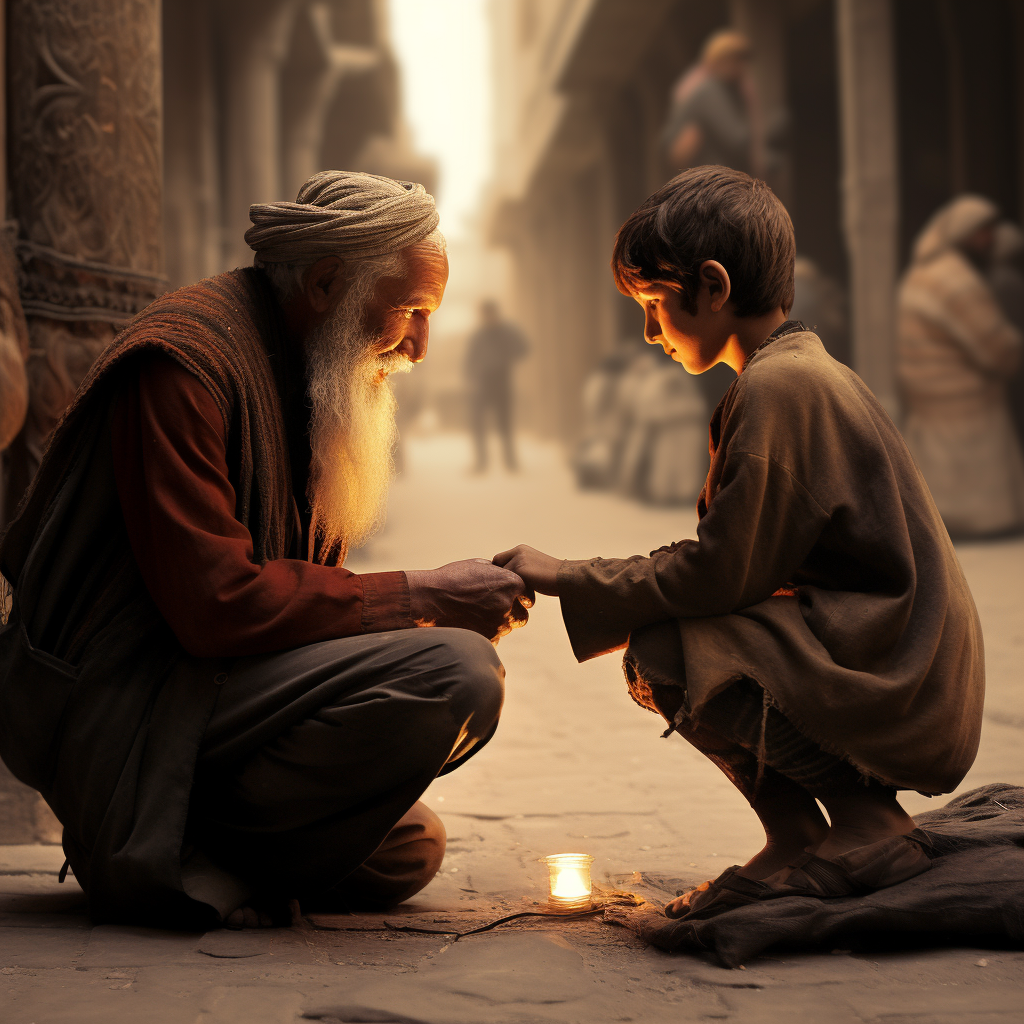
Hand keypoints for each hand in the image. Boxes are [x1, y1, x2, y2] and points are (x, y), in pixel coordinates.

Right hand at [406, 558, 530, 641]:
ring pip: (507, 628)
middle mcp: (508, 604)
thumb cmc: (452, 578)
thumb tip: (507, 573)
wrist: (431, 598)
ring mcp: (499, 623)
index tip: (512, 598)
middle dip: (512, 613)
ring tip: (478, 614)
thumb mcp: (478, 565)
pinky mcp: (488, 638)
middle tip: (495, 609)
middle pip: (521, 615)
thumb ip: (498, 572)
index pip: (527, 594)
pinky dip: (486, 632)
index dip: (520, 597)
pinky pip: (495, 638)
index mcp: (511, 583)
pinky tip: (471, 623)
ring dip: (498, 623)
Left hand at [492, 544, 563, 597]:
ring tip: (525, 593)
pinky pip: (508, 583)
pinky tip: (527, 595)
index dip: (501, 571)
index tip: (507, 582)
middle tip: (511, 588)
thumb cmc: (554, 577)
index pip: (500, 559)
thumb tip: (506, 581)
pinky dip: (515, 591)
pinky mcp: (519, 569)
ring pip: (502, 576)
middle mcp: (517, 551)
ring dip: (509, 585)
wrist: (568, 577)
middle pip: (497, 566)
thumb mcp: (534, 567)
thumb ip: (520, 568)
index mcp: (521, 549)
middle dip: (501, 577)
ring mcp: (518, 560)